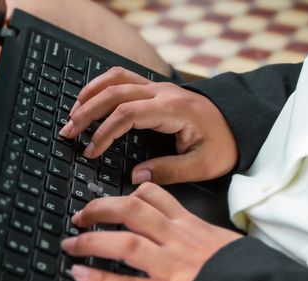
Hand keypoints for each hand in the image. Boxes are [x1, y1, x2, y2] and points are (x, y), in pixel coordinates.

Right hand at [59, 67, 237, 184]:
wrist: (240, 124)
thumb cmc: (223, 144)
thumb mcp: (203, 165)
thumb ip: (169, 171)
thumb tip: (136, 176)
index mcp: (174, 109)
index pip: (127, 113)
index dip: (104, 132)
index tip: (91, 151)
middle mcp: (163, 92)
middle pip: (115, 91)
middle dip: (87, 111)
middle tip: (67, 131)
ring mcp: (159, 87)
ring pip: (116, 78)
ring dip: (91, 93)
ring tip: (72, 113)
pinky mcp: (156, 89)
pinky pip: (123, 77)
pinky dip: (102, 86)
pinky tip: (91, 99)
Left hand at [61, 182, 241, 280]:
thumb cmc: (247, 270)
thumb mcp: (223, 242)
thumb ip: (198, 235)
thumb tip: (184, 234)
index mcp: (191, 226)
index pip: (156, 196)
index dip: (128, 193)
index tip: (112, 197)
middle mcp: (177, 240)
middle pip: (132, 211)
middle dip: (100, 209)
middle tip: (81, 214)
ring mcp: (171, 266)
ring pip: (125, 243)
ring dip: (91, 241)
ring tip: (71, 242)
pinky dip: (100, 279)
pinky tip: (81, 273)